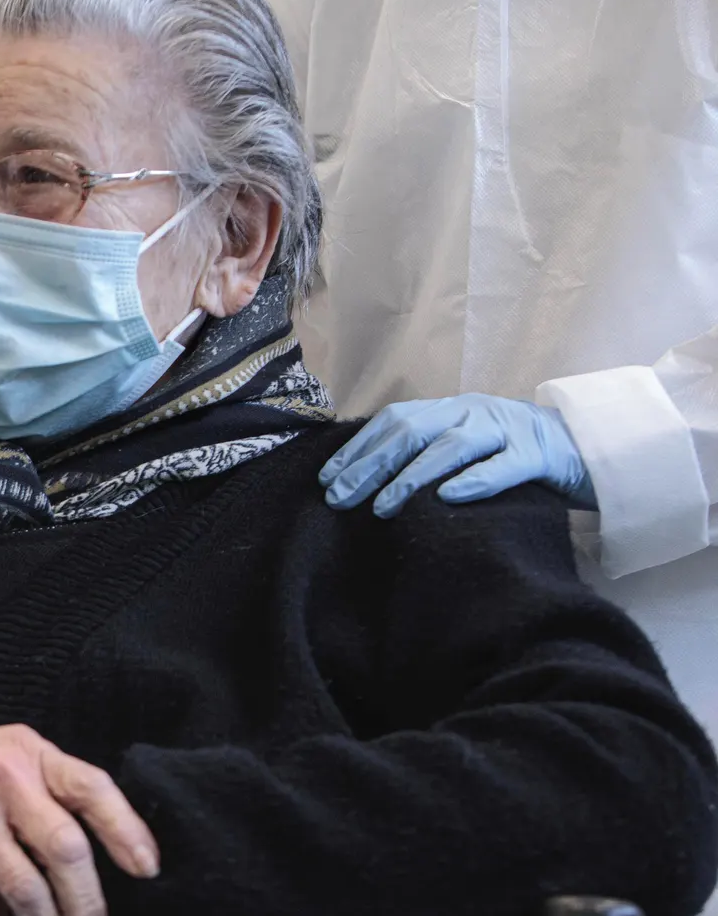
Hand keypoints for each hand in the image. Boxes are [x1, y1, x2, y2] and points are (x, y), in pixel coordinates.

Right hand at [0, 723, 159, 915]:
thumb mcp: (9, 752)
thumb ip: (52, 783)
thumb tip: (111, 838)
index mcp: (29, 754)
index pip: (91, 788)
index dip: (126, 831)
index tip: (148, 871)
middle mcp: (3, 780)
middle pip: (65, 851)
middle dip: (89, 909)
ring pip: (25, 890)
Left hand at [320, 394, 593, 517]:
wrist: (586, 447)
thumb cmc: (511, 454)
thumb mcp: (465, 444)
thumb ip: (425, 451)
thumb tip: (362, 479)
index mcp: (451, 408)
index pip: (393, 421)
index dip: (359, 448)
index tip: (328, 479)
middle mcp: (473, 411)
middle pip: (412, 432)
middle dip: (371, 466)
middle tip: (341, 499)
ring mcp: (507, 429)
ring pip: (451, 446)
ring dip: (412, 477)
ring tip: (383, 507)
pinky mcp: (537, 455)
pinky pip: (502, 466)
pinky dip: (474, 481)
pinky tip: (447, 498)